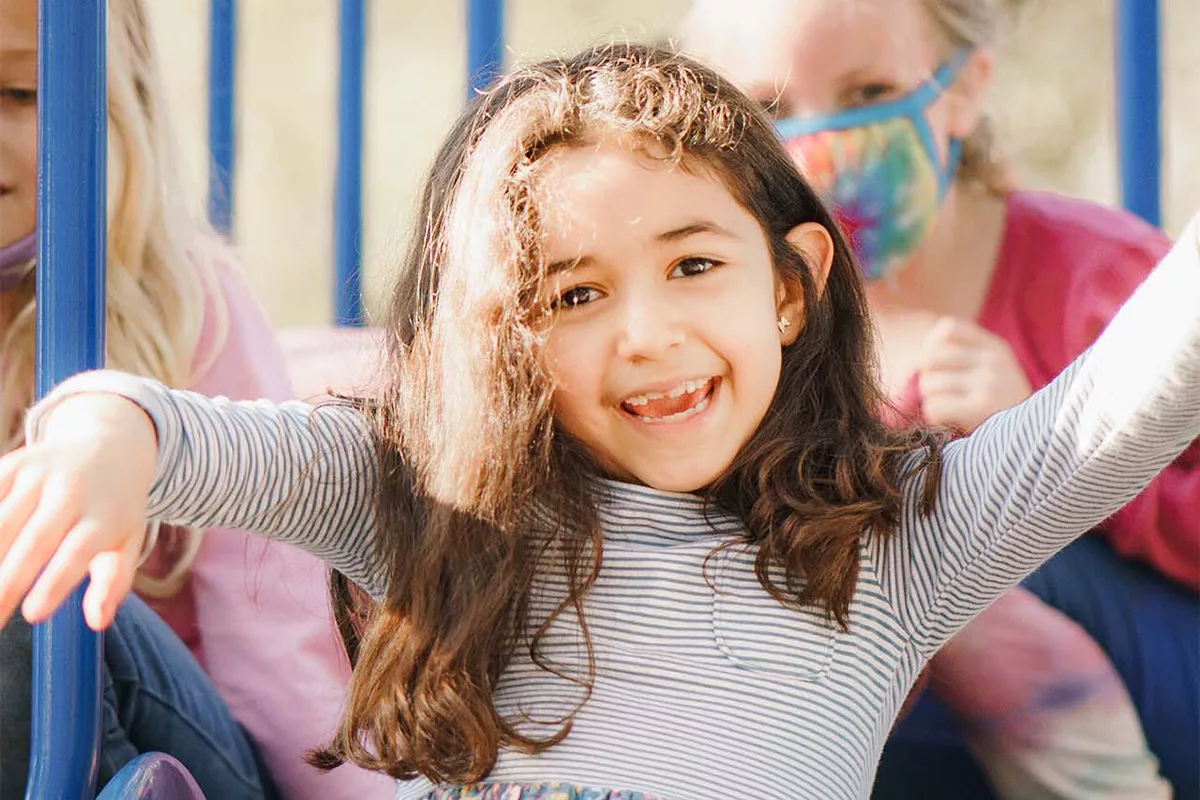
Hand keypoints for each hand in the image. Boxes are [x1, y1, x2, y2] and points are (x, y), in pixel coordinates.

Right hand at [0, 393, 156, 630]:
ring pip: (2, 521)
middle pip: (33, 542)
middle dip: (6, 584)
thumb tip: (98, 622)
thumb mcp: (128, 540)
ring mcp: (40, 475)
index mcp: (104, 515)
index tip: (32, 616)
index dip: (55, 583)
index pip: (77, 552)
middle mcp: (72, 492)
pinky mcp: (14, 464)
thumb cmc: (115, 507)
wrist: (111, 446)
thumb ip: (114, 582)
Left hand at [916, 317, 1031, 432]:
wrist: (1038, 440)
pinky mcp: (981, 408)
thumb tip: (915, 368)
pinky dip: (933, 417)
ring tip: (949, 411)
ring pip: (928, 384)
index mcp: (995, 347)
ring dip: (930, 402)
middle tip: (940, 396)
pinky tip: (949, 422)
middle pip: (929, 358)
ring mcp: (989, 382)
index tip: (937, 367)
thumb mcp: (992, 374)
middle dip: (926, 379)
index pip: (947, 328)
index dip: (931, 346)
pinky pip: (934, 407)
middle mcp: (993, 360)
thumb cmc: (1002, 409)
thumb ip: (960, 361)